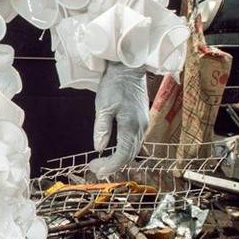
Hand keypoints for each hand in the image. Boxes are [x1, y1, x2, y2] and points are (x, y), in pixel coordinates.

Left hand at [93, 61, 149, 176]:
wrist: (128, 68)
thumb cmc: (114, 84)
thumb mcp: (103, 105)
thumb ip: (102, 128)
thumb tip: (99, 148)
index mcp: (131, 125)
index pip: (122, 155)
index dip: (109, 165)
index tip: (95, 167)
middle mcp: (141, 127)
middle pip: (129, 156)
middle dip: (113, 165)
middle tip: (96, 169)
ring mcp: (144, 124)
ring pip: (134, 150)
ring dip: (119, 159)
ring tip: (103, 164)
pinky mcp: (143, 121)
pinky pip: (136, 142)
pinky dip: (125, 151)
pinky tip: (114, 152)